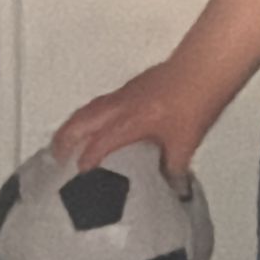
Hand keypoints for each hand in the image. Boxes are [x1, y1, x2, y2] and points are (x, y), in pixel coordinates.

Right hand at [51, 61, 209, 177]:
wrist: (203, 70)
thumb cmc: (194, 103)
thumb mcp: (185, 145)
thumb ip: (173, 170)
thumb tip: (170, 188)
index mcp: (129, 123)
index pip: (97, 146)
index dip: (86, 163)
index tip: (79, 179)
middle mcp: (119, 107)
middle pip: (79, 123)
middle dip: (63, 141)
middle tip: (56, 158)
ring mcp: (122, 95)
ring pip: (86, 111)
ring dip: (73, 127)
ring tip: (65, 143)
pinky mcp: (129, 88)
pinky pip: (98, 103)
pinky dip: (88, 116)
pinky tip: (94, 125)